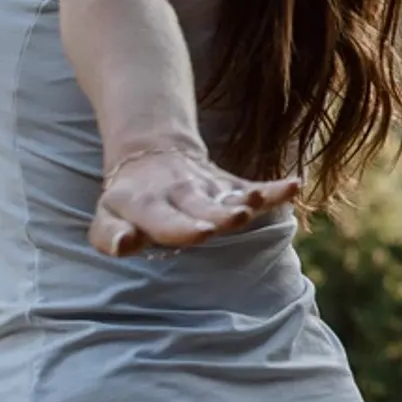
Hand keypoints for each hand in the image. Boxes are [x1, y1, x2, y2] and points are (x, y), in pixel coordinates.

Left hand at [90, 141, 301, 254]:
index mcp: (148, 205)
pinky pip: (254, 186)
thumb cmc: (127, 202)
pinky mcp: (228, 185)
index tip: (202, 232)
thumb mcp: (107, 217)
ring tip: (263, 200)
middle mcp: (181, 194)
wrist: (150, 157)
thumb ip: (110, 236)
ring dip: (249, 199)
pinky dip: (274, 189)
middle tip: (237, 218)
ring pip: (230, 196)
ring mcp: (208, 189)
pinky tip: (295, 186)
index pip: (165, 220)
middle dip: (221, 215)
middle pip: (204, 208)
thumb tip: (123, 244)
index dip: (182, 227)